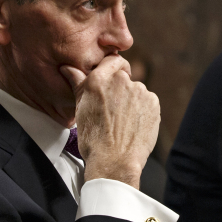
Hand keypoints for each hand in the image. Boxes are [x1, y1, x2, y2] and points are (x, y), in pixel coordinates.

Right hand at [60, 55, 159, 188]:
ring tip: (124, 121)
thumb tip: (68, 67)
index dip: (113, 69)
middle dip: (120, 89)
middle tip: (114, 109)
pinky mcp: (153, 102)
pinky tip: (135, 125)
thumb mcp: (80, 109)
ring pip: (136, 90)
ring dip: (132, 100)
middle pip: (124, 76)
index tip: (112, 82)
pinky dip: (143, 110)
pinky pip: (148, 101)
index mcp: (99, 79)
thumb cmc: (93, 139)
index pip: (112, 60)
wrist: (115, 161)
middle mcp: (120, 80)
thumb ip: (77, 83)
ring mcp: (139, 90)